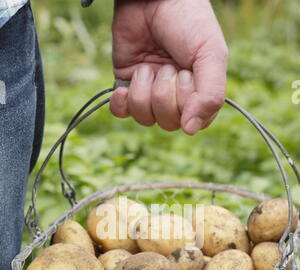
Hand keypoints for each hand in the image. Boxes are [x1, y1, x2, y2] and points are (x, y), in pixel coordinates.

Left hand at [110, 0, 227, 134]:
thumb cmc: (188, 22)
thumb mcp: (210, 55)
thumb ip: (211, 95)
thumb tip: (191, 130)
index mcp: (200, 94)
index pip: (193, 122)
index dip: (186, 101)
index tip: (186, 73)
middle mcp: (175, 99)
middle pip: (167, 123)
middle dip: (164, 93)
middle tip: (167, 65)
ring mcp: (150, 94)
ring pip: (144, 118)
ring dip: (144, 90)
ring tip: (148, 65)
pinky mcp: (127, 86)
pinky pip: (122, 113)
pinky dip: (122, 102)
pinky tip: (125, 86)